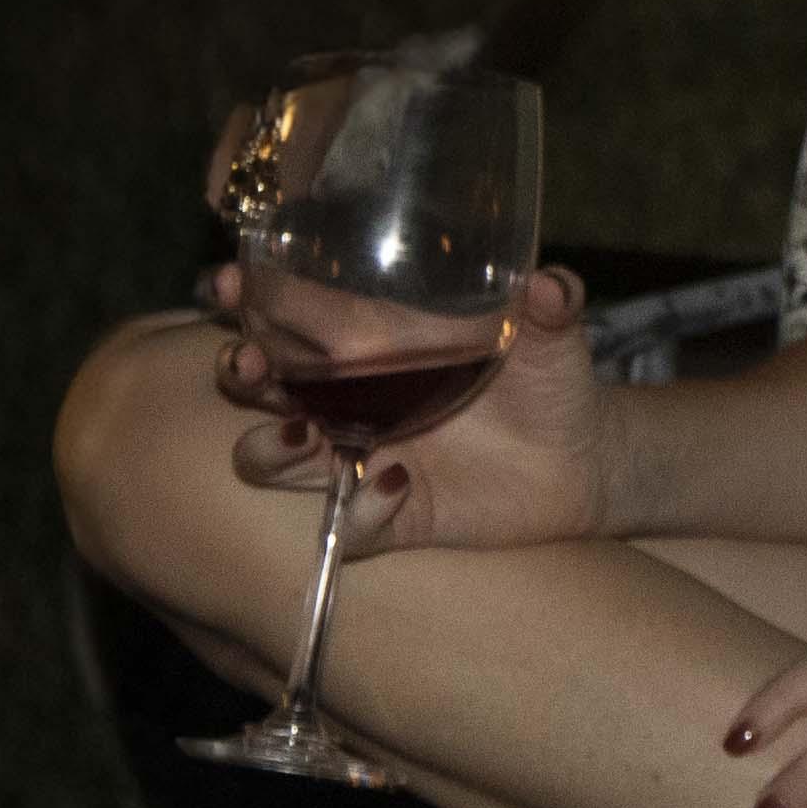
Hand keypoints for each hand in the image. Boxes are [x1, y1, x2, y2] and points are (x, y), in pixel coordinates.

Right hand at [212, 263, 616, 552]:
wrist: (581, 457)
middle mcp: (345, 400)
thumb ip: (552, 307)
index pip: (289, 314)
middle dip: (237, 371)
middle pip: (257, 384)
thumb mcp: (554, 338)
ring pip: (272, 460)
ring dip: (267, 449)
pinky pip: (349, 525)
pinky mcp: (388, 514)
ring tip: (298, 434)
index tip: (225, 282)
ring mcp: (359, 458)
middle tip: (246, 364)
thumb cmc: (550, 380)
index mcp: (368, 342)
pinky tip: (398, 483)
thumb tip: (551, 285)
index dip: (247, 297)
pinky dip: (361, 510)